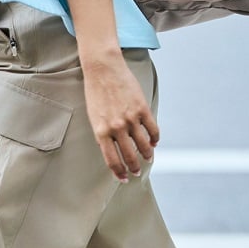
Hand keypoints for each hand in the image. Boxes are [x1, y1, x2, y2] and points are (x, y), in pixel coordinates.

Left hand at [83, 52, 158, 180]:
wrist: (103, 69)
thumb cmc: (95, 92)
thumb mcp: (94, 116)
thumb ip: (103, 134)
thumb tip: (114, 150)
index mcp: (101, 131)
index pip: (112, 160)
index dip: (119, 172)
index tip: (123, 178)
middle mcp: (116, 128)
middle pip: (130, 156)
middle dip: (134, 167)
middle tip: (137, 172)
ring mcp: (130, 118)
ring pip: (143, 145)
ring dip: (147, 154)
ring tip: (148, 157)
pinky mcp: (142, 108)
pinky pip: (152, 129)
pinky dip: (155, 138)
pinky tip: (154, 141)